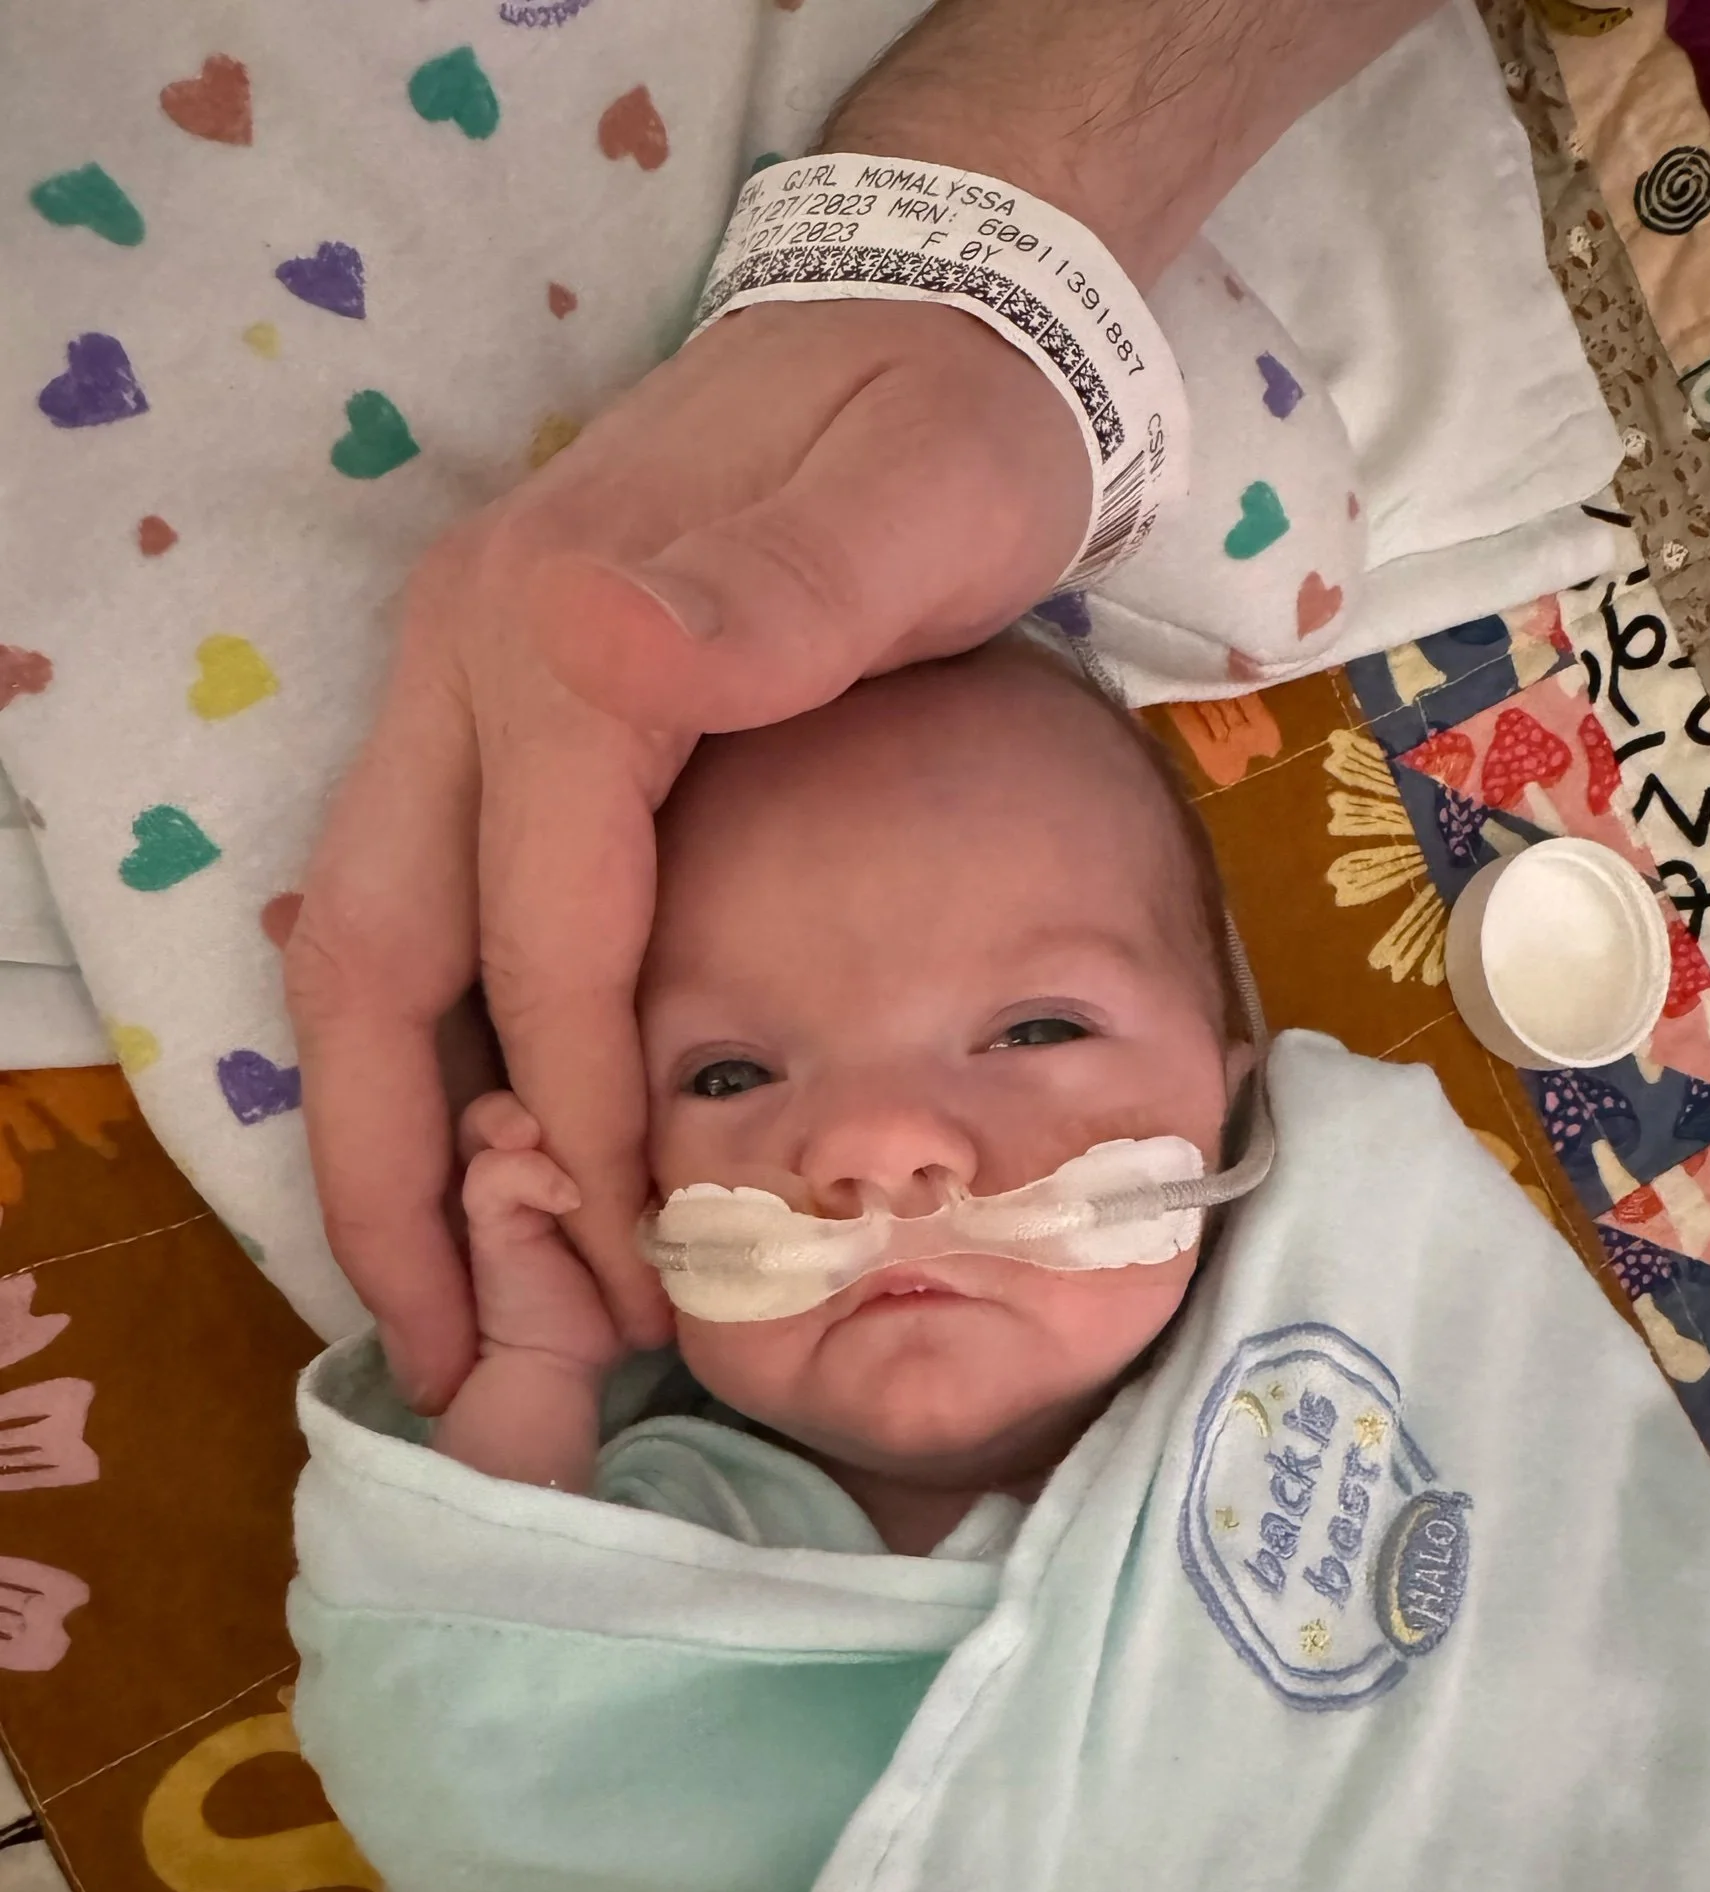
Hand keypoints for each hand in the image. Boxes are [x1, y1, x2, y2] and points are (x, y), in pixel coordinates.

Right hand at [287, 298, 1086, 1410]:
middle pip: (377, 969)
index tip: (637, 1274)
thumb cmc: (946, 436)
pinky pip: (420, 918)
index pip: (541, 944)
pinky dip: (433, 1059)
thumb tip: (606, 640)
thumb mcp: (912, 502)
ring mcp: (462, 690)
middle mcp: (467, 670)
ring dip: (388, 1139)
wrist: (929, 319)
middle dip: (397, 1181)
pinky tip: (483, 1161)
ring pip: (366, 952)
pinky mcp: (496, 717)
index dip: (581, 1124)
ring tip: (441, 1305)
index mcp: (561, 644)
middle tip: (449, 1359)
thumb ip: (776, 591)